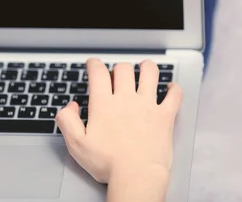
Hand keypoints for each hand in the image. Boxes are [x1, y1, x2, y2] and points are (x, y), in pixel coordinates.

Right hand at [56, 59, 181, 192]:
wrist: (137, 177)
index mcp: (103, 104)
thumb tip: (70, 106)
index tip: (93, 64)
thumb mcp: (76, 145)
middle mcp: (126, 99)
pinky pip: (174, 95)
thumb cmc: (108, 164)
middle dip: (118, 68)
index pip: (98, 72)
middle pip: (123, 69)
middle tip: (118, 74)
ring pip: (150, 73)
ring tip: (144, 68)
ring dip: (146, 68)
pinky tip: (171, 88)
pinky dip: (174, 88)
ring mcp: (148, 106)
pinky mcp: (165, 116)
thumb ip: (67, 121)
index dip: (94, 64)